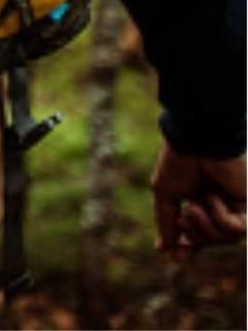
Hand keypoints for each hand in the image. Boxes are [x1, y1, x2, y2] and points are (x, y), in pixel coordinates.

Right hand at [152, 145, 245, 261]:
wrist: (197, 142)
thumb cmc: (179, 162)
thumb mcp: (165, 194)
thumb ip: (166, 222)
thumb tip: (164, 249)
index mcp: (198, 201)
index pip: (196, 234)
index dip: (187, 247)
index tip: (176, 257)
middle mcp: (218, 206)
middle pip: (209, 241)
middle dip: (194, 235)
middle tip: (184, 214)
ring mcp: (234, 206)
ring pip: (224, 239)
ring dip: (205, 227)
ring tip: (195, 206)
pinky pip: (237, 230)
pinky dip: (221, 217)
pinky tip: (214, 198)